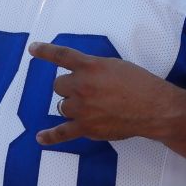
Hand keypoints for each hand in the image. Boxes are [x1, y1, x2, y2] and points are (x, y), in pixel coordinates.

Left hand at [28, 42, 176, 144]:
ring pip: (63, 106)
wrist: (153, 108)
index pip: (62, 55)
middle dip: (71, 87)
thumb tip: (82, 76)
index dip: (45, 51)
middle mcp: (81, 85)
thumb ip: (94, 68)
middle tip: (91, 91)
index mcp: (89, 66)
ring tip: (93, 107)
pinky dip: (50, 136)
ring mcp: (81, 108)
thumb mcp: (115, 65)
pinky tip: (40, 137)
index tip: (32, 49)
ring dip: (73, 105)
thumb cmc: (139, 83)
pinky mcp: (86, 127)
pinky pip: (62, 132)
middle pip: (60, 86)